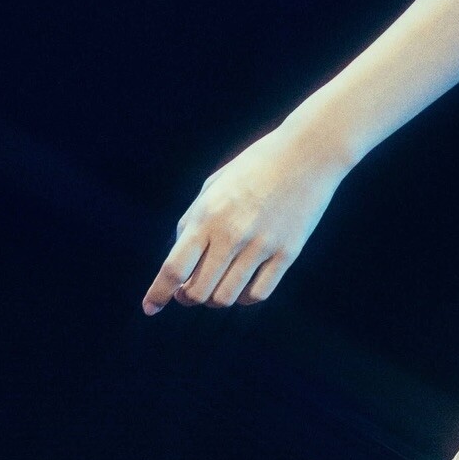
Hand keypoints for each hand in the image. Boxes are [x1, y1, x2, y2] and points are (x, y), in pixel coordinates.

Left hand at [142, 119, 345, 314]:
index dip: (158, 294)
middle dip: (187, 298)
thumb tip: (181, 263)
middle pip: (197, 292)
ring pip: (226, 298)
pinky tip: (244, 286)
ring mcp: (262, 245)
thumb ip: (193, 221)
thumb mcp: (214, 185)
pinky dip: (245, 298)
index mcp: (208, 215)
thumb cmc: (256, 165)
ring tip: (218, 284)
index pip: (174, 268)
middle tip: (188, 291)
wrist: (308, 152)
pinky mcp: (287, 253)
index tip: (150, 308)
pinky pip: (258, 294)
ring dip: (215, 299)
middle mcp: (232, 234)